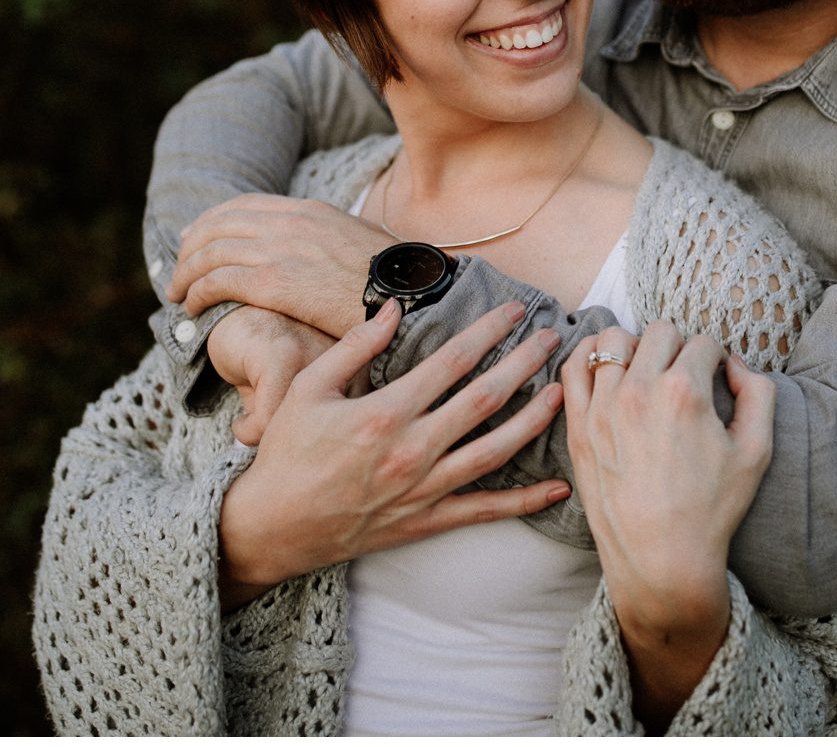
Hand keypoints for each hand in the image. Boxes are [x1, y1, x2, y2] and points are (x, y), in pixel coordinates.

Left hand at [168, 193, 387, 336]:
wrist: (408, 296)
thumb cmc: (393, 280)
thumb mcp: (360, 241)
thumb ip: (333, 237)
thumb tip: (329, 247)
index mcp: (309, 210)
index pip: (245, 206)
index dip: (212, 220)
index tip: (195, 236)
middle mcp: (289, 223)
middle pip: (219, 225)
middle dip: (190, 248)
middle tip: (178, 270)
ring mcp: (279, 250)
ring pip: (211, 254)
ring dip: (186, 275)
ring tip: (179, 295)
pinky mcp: (274, 283)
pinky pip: (218, 282)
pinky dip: (197, 293)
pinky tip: (193, 308)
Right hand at [217, 299, 570, 607]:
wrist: (273, 526)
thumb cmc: (288, 453)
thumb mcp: (308, 388)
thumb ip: (354, 347)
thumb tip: (391, 309)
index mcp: (385, 413)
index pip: (452, 361)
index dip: (488, 331)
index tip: (514, 310)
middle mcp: (412, 450)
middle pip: (485, 399)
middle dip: (523, 363)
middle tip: (552, 337)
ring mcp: (423, 489)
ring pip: (495, 451)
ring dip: (534, 420)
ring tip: (562, 392)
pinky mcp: (426, 521)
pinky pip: (484, 510)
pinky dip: (524, 501)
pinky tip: (557, 487)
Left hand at [561, 321, 776, 728]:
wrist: (661, 559)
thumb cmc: (711, 509)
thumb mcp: (757, 451)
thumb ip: (758, 392)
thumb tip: (734, 364)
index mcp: (685, 391)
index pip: (703, 343)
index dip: (716, 360)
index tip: (715, 380)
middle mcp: (639, 390)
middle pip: (661, 332)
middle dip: (678, 347)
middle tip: (684, 377)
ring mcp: (602, 406)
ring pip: (613, 338)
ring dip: (635, 347)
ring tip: (645, 372)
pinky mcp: (578, 425)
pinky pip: (573, 366)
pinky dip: (589, 358)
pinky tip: (606, 372)